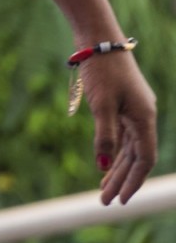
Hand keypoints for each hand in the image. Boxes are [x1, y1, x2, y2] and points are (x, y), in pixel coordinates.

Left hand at [82, 52, 157, 204]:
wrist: (98, 40)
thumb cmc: (101, 70)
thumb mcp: (101, 105)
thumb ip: (104, 135)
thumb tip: (101, 165)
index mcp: (144, 119)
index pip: (143, 160)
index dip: (133, 181)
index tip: (121, 200)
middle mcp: (143, 117)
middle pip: (135, 157)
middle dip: (121, 180)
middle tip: (105, 202)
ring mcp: (134, 111)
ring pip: (128, 148)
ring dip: (116, 168)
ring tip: (103, 189)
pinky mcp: (122, 105)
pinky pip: (122, 136)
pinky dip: (114, 151)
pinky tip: (105, 163)